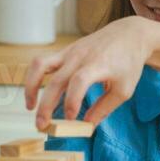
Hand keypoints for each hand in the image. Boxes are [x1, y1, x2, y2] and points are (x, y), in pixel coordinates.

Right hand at [24, 18, 155, 130]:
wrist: (129, 34)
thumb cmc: (128, 63)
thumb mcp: (124, 90)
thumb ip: (104, 108)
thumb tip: (86, 125)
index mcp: (98, 64)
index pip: (79, 81)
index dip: (72, 101)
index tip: (71, 118)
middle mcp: (80, 57)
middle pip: (56, 80)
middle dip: (46, 106)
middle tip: (42, 126)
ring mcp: (69, 52)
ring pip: (40, 65)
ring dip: (30, 86)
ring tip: (30, 106)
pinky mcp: (64, 51)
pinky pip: (42, 61)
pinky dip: (34, 77)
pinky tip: (35, 93)